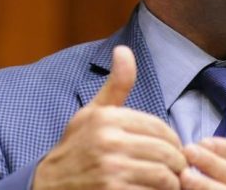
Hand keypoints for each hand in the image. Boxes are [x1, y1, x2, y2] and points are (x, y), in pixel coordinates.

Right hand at [33, 45, 186, 188]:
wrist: (47, 186)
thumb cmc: (76, 147)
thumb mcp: (92, 113)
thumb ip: (116, 85)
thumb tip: (123, 49)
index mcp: (107, 118)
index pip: (160, 128)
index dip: (174, 141)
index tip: (173, 150)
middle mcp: (108, 142)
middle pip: (166, 152)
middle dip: (177, 163)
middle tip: (177, 169)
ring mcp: (111, 170)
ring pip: (164, 176)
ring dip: (172, 182)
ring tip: (170, 182)